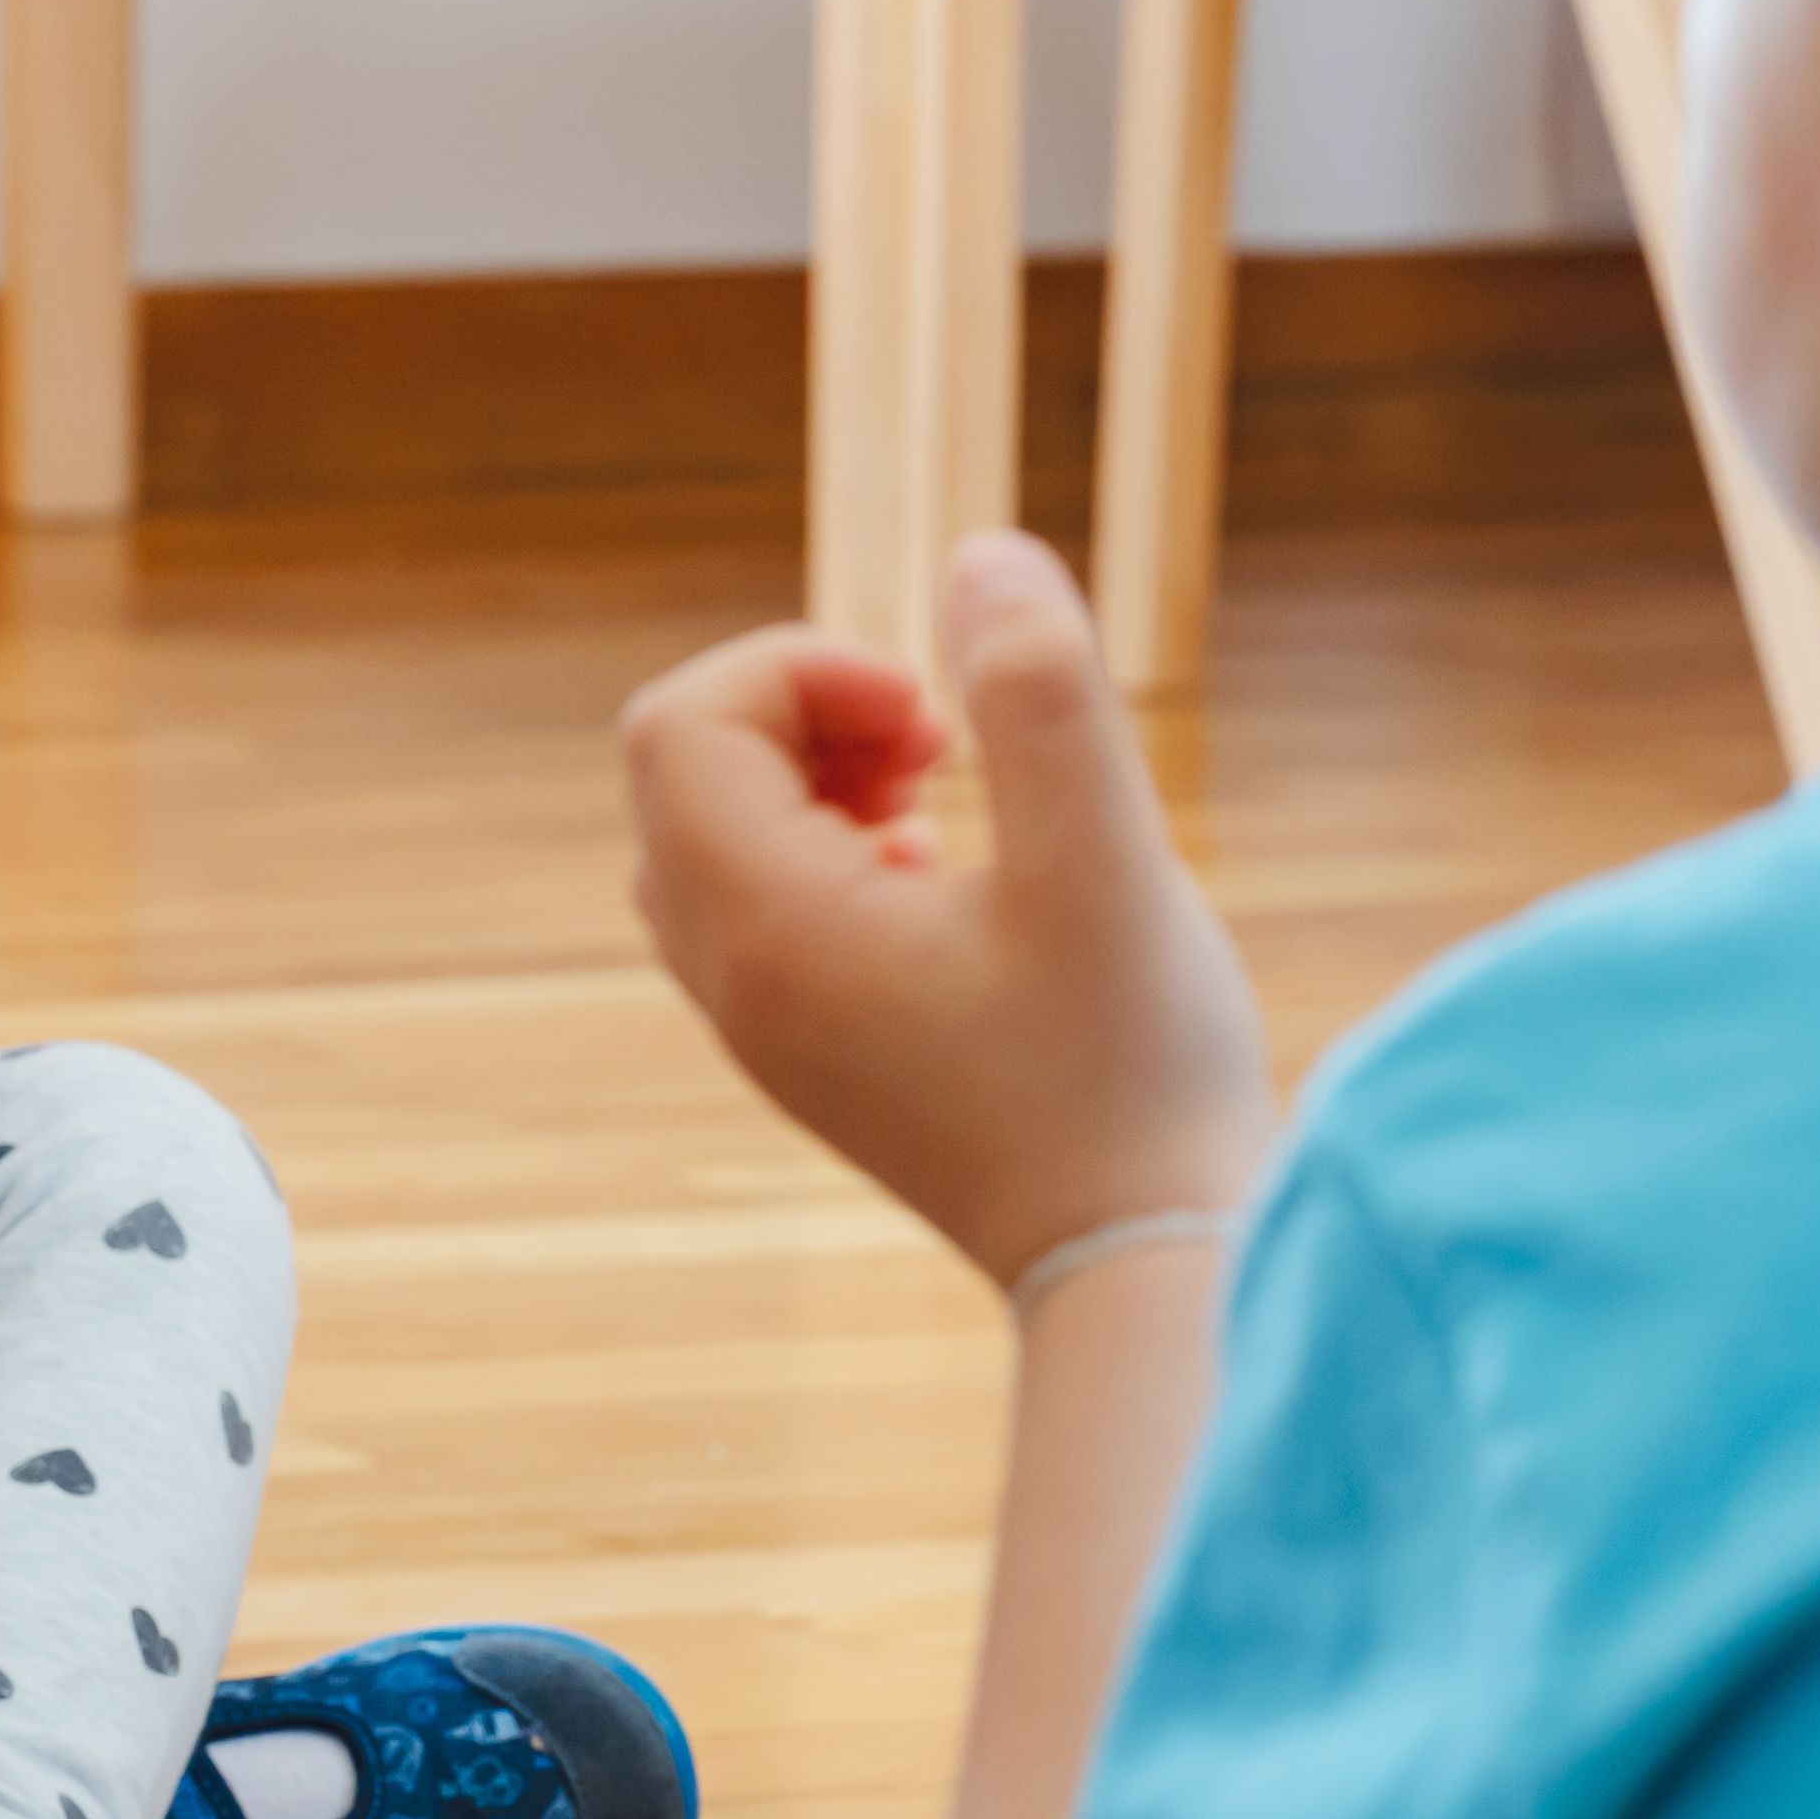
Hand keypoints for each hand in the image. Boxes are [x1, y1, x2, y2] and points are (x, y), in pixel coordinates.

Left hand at [619, 533, 1275, 1286]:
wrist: (1136, 1263)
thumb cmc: (1128, 1069)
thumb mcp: (1107, 857)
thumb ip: (1040, 691)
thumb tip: (977, 555)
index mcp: (767, 925)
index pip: (683, 722)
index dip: (803, 670)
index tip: (938, 716)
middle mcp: (730, 978)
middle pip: (683, 765)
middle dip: (806, 714)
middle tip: (944, 749)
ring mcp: (761, 1021)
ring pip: (716, 832)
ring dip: (818, 777)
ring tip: (948, 803)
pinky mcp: (810, 1048)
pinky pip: (757, 902)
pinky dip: (830, 849)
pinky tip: (948, 874)